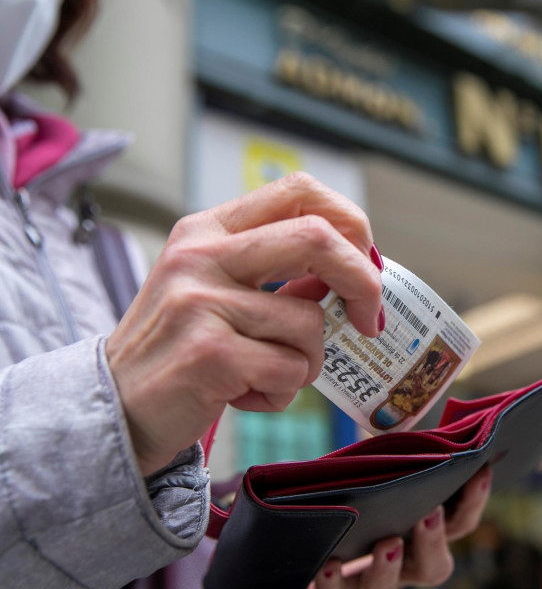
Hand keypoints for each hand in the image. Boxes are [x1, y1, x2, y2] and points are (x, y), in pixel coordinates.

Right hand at [106, 173, 383, 475]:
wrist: (116, 408)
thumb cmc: (180, 348)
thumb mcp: (219, 291)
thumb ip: (279, 274)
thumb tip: (355, 271)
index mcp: (209, 230)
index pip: (300, 191)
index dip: (350, 224)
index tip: (367, 266)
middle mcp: (202, 254)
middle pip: (318, 238)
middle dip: (363, 283)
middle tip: (368, 321)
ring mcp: (201, 301)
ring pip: (310, 322)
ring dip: (306, 362)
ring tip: (264, 374)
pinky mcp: (208, 353)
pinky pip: (290, 370)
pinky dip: (282, 393)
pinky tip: (244, 394)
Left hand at [311, 466, 492, 588]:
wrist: (322, 537)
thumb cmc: (363, 490)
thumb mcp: (385, 471)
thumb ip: (403, 454)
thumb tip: (412, 417)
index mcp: (426, 533)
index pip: (461, 521)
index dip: (474, 498)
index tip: (480, 469)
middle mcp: (407, 563)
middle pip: (433, 566)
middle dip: (434, 540)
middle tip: (430, 513)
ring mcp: (374, 579)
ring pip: (387, 587)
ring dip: (389, 568)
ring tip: (387, 544)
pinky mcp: (339, 588)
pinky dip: (334, 582)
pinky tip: (329, 564)